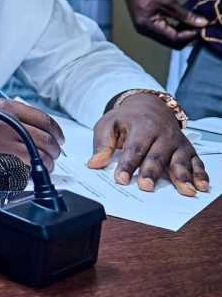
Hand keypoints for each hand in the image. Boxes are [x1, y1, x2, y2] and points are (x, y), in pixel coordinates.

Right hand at [0, 94, 62, 168]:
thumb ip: (7, 106)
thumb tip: (31, 119)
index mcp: (5, 107)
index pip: (44, 120)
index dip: (56, 132)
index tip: (58, 138)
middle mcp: (5, 125)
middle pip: (45, 141)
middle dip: (54, 150)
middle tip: (54, 154)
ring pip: (37, 159)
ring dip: (45, 164)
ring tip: (43, 165)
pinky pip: (21, 172)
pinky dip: (28, 174)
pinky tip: (25, 171)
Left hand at [87, 93, 209, 195]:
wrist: (150, 106)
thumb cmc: (127, 119)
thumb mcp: (108, 124)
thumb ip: (102, 144)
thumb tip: (94, 163)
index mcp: (141, 126)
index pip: (134, 148)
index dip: (127, 164)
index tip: (121, 179)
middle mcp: (162, 135)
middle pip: (157, 156)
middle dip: (151, 172)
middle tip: (146, 187)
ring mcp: (177, 143)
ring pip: (180, 160)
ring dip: (182, 176)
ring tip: (184, 190)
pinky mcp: (188, 150)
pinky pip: (196, 162)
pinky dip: (200, 174)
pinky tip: (201, 186)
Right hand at [120, 0, 205, 48]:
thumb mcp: (169, 1)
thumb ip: (185, 15)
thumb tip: (200, 23)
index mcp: (147, 25)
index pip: (173, 38)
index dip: (189, 35)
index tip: (200, 29)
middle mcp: (143, 30)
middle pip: (169, 41)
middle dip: (185, 36)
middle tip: (197, 27)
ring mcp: (143, 27)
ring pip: (166, 38)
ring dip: (179, 33)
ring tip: (190, 24)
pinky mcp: (145, 23)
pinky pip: (161, 31)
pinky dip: (172, 28)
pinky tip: (180, 22)